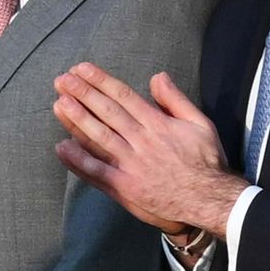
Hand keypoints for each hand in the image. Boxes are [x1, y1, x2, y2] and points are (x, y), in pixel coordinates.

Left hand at [55, 64, 243, 238]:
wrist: (210, 200)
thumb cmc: (208, 162)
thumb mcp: (201, 123)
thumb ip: (176, 100)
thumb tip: (158, 77)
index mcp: (158, 124)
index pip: (123, 96)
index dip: (100, 81)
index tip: (82, 70)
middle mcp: (141, 141)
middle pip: (107, 112)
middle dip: (82, 94)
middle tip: (62, 80)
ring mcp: (131, 165)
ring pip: (99, 137)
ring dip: (77, 120)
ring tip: (58, 103)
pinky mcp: (126, 187)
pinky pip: (97, 171)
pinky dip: (79, 160)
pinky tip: (62, 147)